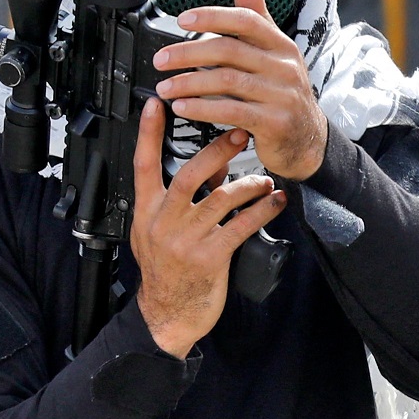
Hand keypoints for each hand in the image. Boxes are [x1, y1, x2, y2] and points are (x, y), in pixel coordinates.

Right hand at [130, 98, 287, 357]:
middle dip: (217, 151)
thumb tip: (212, 168)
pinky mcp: (209, 257)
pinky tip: (275, 203)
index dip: (148, 133)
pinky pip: (241, 227)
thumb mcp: (158, 231)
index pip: (143, 163)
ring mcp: (185, 240)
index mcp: (146, 211)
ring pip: (220, 199)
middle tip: (238, 133)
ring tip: (265, 180)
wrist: (168, 313)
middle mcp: (163, 221)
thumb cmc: (165, 272)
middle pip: (190, 174)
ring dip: (248, 184)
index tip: (156, 104)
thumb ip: (180, 199)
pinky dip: (262, 211)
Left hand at [154, 0, 329, 179]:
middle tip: (160, 60)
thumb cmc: (281, 90)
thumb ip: (255, 12)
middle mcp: (284, 66)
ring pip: (226, 81)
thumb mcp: (272, 49)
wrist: (307, 137)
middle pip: (229, 50)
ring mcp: (281, 94)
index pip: (246, 20)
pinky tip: (182, 107)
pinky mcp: (275, 122)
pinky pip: (232, 111)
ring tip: (165, 87)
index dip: (213, 16)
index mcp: (280, 44)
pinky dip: (202, 108)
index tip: (182, 19)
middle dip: (188, 53)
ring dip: (188, 83)